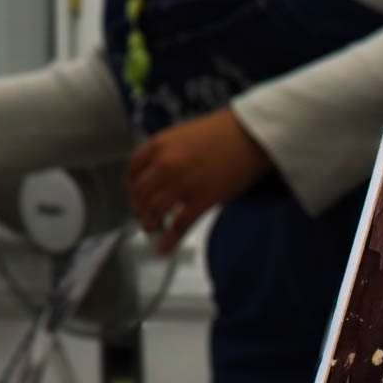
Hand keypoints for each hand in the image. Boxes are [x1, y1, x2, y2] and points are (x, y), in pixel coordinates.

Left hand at [126, 107, 271, 254]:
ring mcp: (182, 184)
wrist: (252, 136)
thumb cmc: (226, 132)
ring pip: (154, 211)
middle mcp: (164, 165)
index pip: (132, 170)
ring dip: (150, 224)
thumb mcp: (186, 134)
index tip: (135, 197)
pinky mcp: (201, 200)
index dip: (131, 188)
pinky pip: (179, 225)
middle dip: (139, 209)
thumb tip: (164, 174)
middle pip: (140, 194)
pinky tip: (163, 251)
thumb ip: (170, 152)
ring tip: (153, 230)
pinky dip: (168, 241)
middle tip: (144, 217)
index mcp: (159, 145)